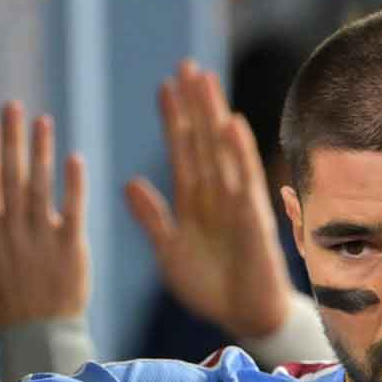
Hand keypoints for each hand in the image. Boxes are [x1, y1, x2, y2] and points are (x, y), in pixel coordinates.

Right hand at [0, 102, 89, 325]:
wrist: (41, 335)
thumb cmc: (4, 305)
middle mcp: (13, 232)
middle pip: (12, 177)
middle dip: (12, 140)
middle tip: (14, 106)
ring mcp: (42, 238)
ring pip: (41, 187)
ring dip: (42, 152)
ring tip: (43, 121)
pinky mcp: (71, 246)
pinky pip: (73, 209)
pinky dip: (74, 184)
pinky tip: (75, 158)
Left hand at [127, 60, 294, 338]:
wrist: (242, 316)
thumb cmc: (209, 288)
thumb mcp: (169, 251)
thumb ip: (152, 218)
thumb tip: (129, 183)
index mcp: (193, 201)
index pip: (181, 151)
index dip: (173, 120)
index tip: (163, 87)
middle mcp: (215, 193)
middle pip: (202, 140)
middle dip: (194, 104)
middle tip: (186, 66)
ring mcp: (236, 202)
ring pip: (222, 150)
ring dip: (214, 115)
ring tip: (206, 81)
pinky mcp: (252, 217)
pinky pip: (245, 179)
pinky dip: (239, 152)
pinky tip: (231, 124)